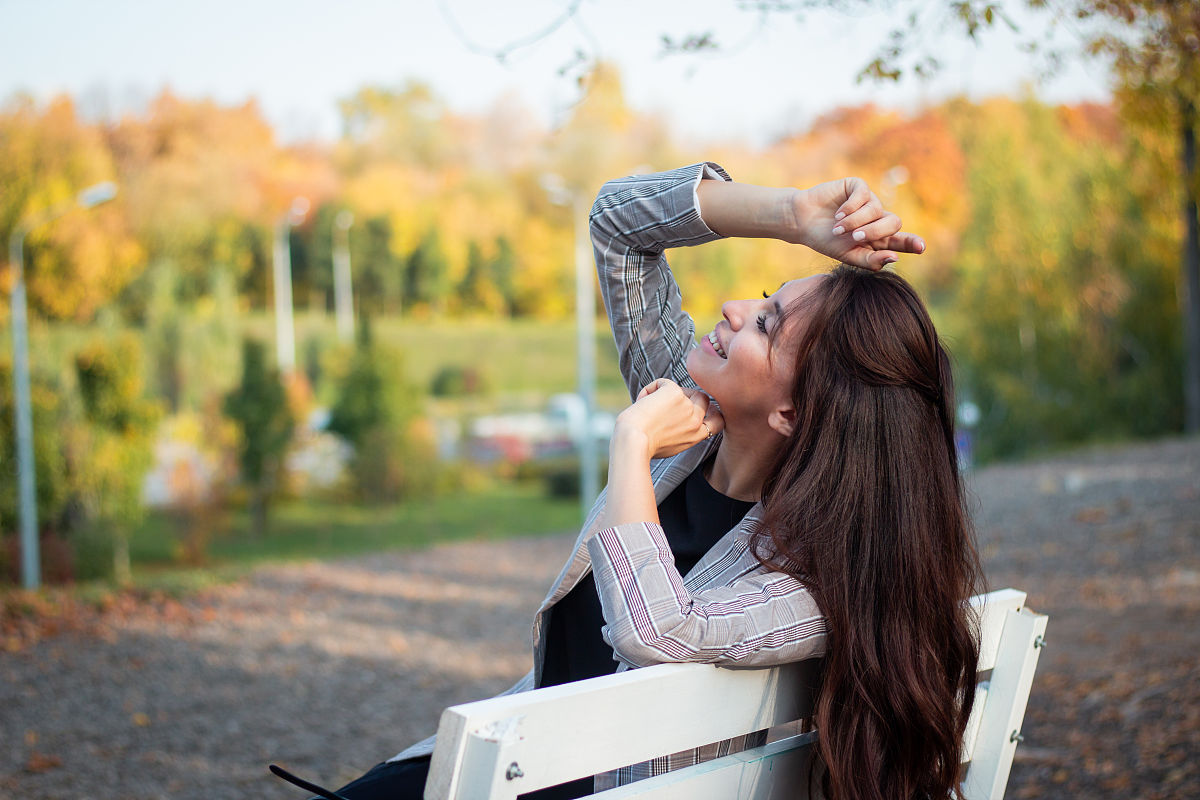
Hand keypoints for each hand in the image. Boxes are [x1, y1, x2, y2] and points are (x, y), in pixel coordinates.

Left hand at [614, 379, 725, 460]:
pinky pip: (662, 383)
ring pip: (681, 389)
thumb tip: (674, 413)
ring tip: (647, 407)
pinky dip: (650, 389)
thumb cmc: (641, 446)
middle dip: (687, 396)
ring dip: (664, 394)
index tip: (699, 409)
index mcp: (695, 436)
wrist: (632, 439)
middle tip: (667, 402)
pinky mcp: (675, 392)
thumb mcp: (668, 446)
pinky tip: (641, 401)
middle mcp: (695, 421)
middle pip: (703, 399)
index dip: (712, 412)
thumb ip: (679, 432)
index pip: (718, 421)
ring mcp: (687, 406)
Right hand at [791, 178, 925, 269]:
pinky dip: (851, 207)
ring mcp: (869, 201)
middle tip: (855, 238)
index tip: (921, 247)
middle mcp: (877, 218)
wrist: (802, 221)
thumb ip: (870, 260)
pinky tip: (837, 214)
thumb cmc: (824, 240)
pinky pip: (864, 195)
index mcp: (877, 239)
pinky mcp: (858, 187)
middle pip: (893, 223)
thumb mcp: (847, 255)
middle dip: (875, 231)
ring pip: (876, 210)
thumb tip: (895, 257)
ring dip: (855, 222)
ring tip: (837, 228)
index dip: (912, 243)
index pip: (900, 241)